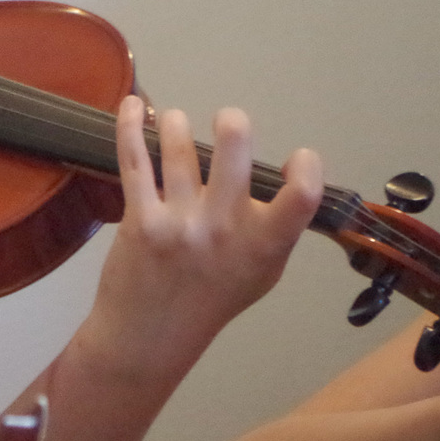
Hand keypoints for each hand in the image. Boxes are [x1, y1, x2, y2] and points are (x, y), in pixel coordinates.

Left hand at [81, 96, 323, 382]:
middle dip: (232, 122)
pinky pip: (135, 161)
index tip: (299, 157)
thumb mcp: (262, 273)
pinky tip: (131, 104)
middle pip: (234, 150)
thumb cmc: (212, 298)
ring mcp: (180, 223)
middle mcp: (225, 230)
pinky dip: (131, 125)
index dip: (308, 167)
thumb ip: (275, 228)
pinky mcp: (139, 220)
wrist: (151, 336)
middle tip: (228, 122)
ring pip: (180, 147)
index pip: (302, 196)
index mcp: (265, 245)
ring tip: (174, 120)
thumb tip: (290, 177)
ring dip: (176, 123)